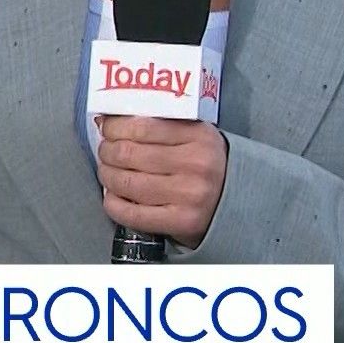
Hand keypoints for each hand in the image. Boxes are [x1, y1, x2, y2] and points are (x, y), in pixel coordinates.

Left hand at [95, 115, 227, 249]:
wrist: (239, 202)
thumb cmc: (206, 165)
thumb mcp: (195, 136)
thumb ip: (161, 125)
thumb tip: (109, 120)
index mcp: (199, 136)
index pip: (143, 126)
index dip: (115, 127)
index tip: (106, 127)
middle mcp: (195, 164)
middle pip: (130, 154)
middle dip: (108, 151)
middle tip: (104, 150)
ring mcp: (188, 195)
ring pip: (127, 183)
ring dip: (107, 176)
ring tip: (107, 172)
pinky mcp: (181, 222)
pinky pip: (132, 213)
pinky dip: (113, 204)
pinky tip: (111, 197)